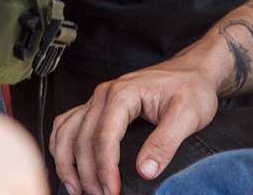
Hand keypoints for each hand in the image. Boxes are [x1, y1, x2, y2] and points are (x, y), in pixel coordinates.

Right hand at [50, 56, 219, 194]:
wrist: (191, 71)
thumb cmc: (190, 90)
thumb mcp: (187, 116)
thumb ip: (165, 143)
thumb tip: (144, 171)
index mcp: (122, 94)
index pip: (103, 135)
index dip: (105, 168)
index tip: (112, 192)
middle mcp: (103, 94)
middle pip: (82, 136)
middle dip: (87, 172)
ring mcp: (97, 99)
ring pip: (67, 129)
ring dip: (66, 160)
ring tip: (75, 189)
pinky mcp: (98, 105)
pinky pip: (68, 122)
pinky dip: (61, 143)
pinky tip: (65, 161)